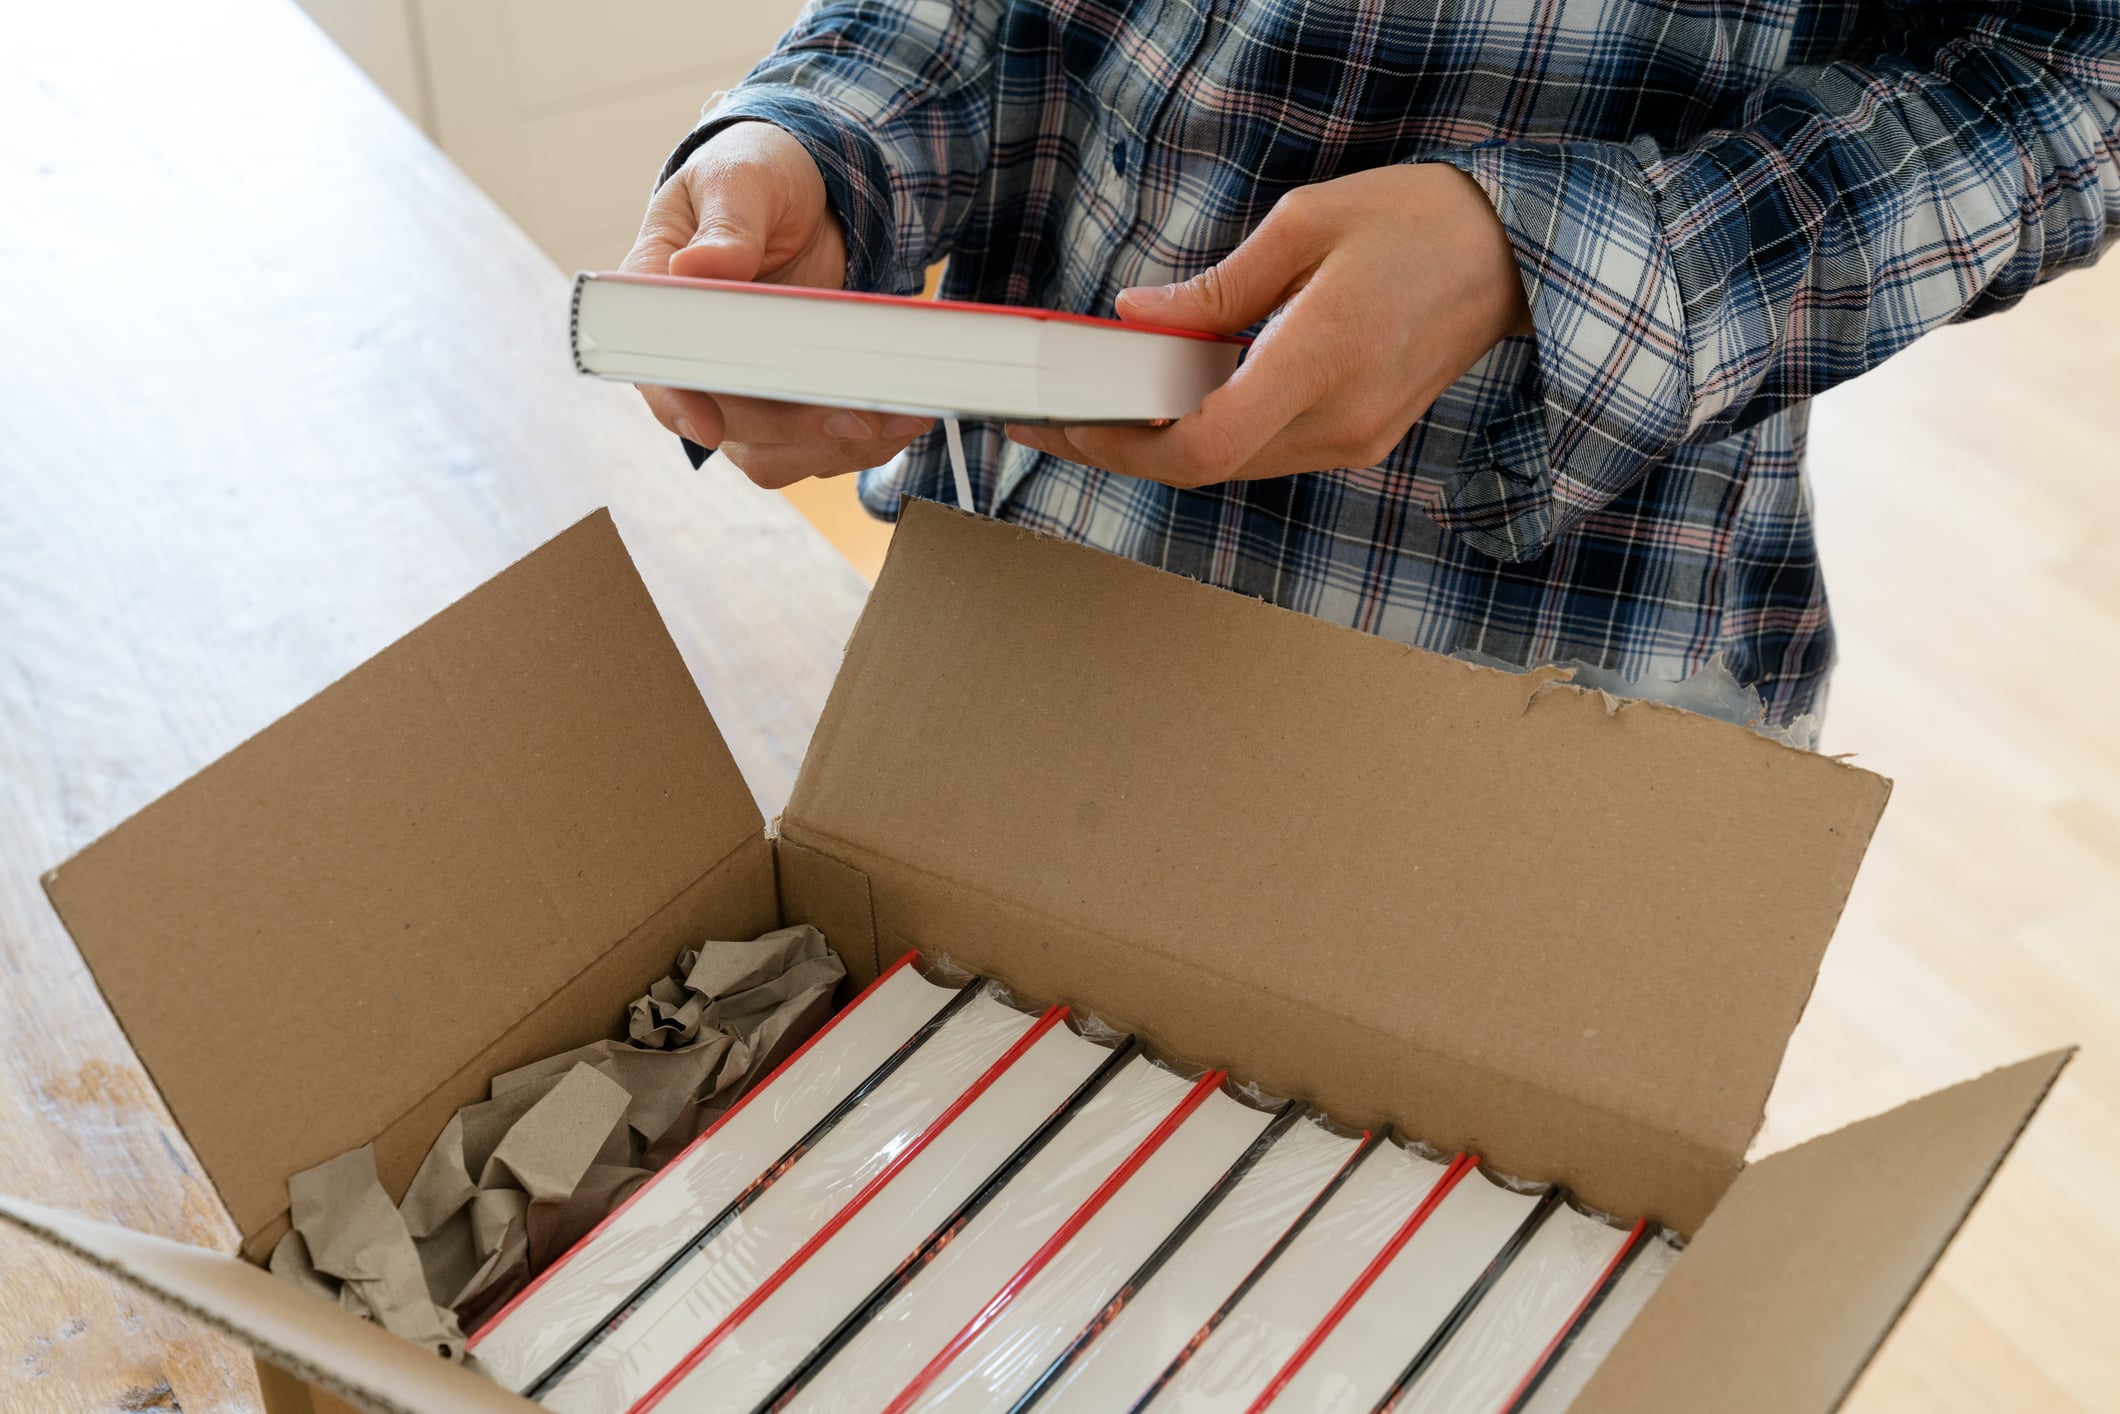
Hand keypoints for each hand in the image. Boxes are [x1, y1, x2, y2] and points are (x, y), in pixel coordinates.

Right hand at [625, 121, 932, 486]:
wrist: (809, 193)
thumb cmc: (757, 175)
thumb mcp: (740, 181)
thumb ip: (726, 225)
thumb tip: (695, 268)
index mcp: (660, 299)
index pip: (653, 366)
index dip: (677, 402)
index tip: (711, 425)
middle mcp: (694, 357)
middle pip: (727, 424)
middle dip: (794, 428)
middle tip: (860, 415)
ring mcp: (742, 389)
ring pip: (774, 453)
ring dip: (836, 446)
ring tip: (902, 418)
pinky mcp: (789, 404)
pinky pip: (816, 447)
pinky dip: (862, 441)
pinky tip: (903, 417)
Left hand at [1006, 163, 1529, 486]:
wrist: (1513, 256)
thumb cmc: (1417, 223)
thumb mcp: (1304, 224)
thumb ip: (1214, 287)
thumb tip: (1137, 319)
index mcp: (1322, 360)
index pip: (1204, 444)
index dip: (1124, 445)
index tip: (1068, 420)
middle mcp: (1339, 421)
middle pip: (1204, 467)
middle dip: (1120, 450)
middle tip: (1052, 423)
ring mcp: (1353, 440)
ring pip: (1230, 466)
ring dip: (1159, 447)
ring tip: (1096, 411)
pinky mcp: (1359, 440)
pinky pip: (1263, 452)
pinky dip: (1206, 435)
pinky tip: (1168, 405)